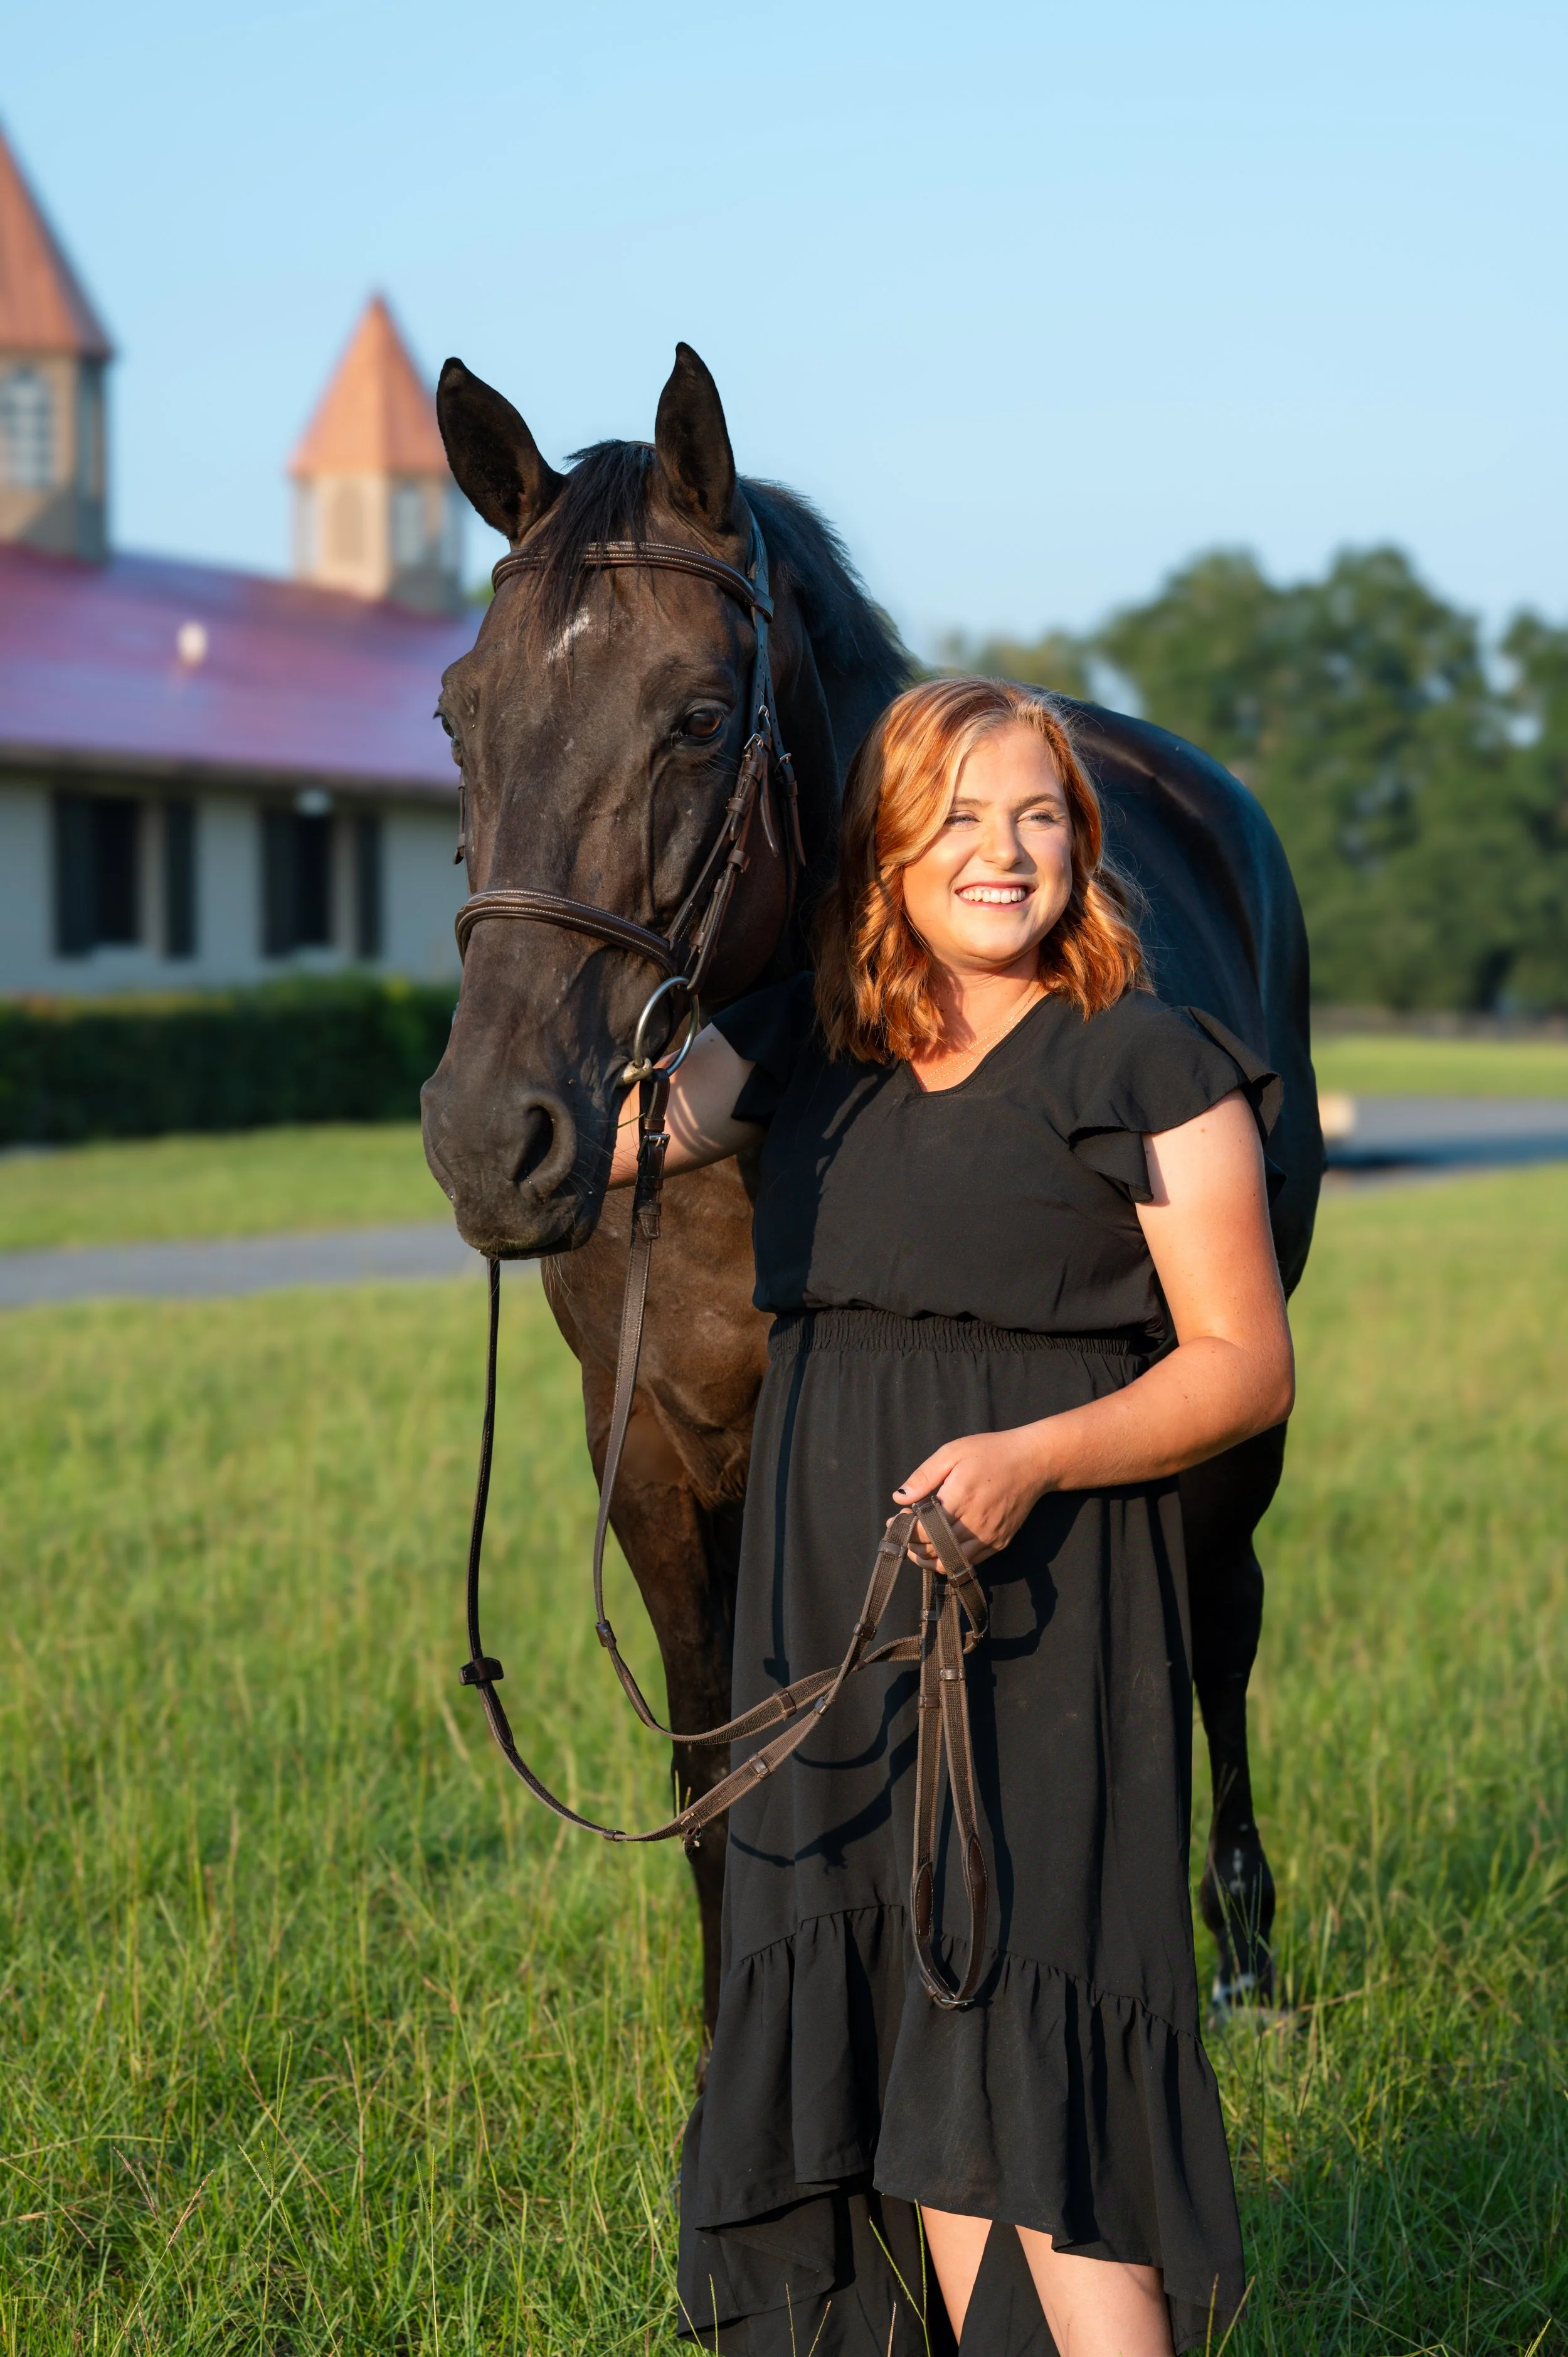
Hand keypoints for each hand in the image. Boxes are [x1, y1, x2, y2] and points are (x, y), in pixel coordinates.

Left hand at [893, 1424, 1054, 1566]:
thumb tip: (899, 1498)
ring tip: (917, 1544)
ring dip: (928, 1557)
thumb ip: (924, 1476)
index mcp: (960, 1499)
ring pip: (950, 1563)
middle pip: (933, 1549)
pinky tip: (940, 1546)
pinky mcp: (999, 1544)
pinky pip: (969, 1562)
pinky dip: (949, 1559)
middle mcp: (976, 1524)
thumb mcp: (953, 1452)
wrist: (1034, 1461)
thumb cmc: (991, 1452)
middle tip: (903, 1532)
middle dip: (912, 1544)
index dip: (905, 1529)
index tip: (896, 1520)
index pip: (923, 1530)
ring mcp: (989, 1537)